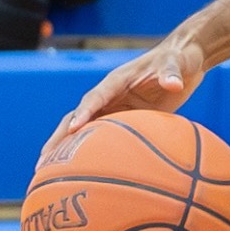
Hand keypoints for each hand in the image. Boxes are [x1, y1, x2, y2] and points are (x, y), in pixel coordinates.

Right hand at [37, 37, 205, 166]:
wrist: (185, 61)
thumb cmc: (177, 58)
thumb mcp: (175, 63)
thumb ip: (171, 73)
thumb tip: (173, 85)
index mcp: (117, 81)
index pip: (96, 97)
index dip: (84, 112)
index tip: (72, 129)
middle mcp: (110, 96)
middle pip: (79, 117)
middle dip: (60, 137)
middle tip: (43, 161)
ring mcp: (116, 109)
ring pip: (85, 130)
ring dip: (67, 148)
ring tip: (47, 172)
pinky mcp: (126, 120)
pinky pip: (105, 137)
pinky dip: (90, 152)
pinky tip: (82, 171)